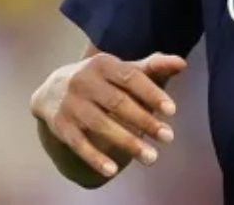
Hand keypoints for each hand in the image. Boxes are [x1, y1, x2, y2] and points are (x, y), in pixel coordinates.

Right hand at [30, 52, 186, 178]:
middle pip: (118, 103)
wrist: (52, 89)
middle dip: (145, 121)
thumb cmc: (101, 80)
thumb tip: (182, 63)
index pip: (131, 78)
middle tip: (168, 137)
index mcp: (104, 64)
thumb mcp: (121, 69)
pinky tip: (112, 170)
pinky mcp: (60, 125)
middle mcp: (84, 81)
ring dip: (127, 142)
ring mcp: (71, 104)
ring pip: (101, 124)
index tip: (172, 111)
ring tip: (151, 157)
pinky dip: (94, 157)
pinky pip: (78, 144)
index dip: (151, 93)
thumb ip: (152, 67)